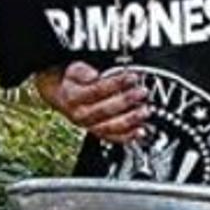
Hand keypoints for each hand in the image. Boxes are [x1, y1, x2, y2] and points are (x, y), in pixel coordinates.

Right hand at [34, 61, 150, 144]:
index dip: (115, 84)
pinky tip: (140, 132)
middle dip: (125, 100)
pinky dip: (128, 137)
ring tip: (145, 111)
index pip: (95, 90)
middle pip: (104, 109)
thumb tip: (92, 75)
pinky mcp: (99, 133)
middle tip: (141, 92)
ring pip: (109, 126)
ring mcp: (90, 126)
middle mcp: (81, 114)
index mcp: (74, 97)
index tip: (131, 77)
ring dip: (129, 120)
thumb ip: (82, 71)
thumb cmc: (74, 83)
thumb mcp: (73, 70)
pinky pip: (113, 138)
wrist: (64, 98)